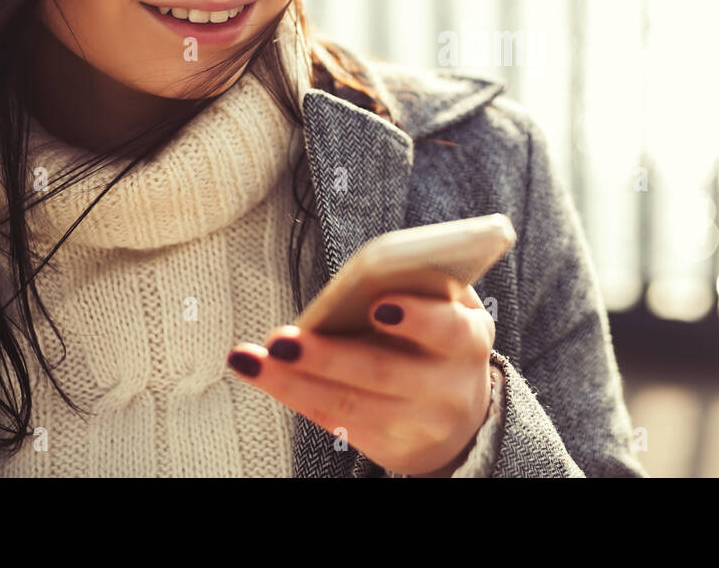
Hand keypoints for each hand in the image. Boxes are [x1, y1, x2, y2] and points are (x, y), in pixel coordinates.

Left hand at [227, 283, 495, 475]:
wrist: (460, 414)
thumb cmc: (441, 338)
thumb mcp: (451, 310)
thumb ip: (425, 287)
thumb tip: (378, 271)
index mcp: (468, 340)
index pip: (447, 329)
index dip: (416, 317)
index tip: (377, 304)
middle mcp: (448, 388)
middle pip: (384, 374)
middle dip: (329, 357)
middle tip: (282, 340)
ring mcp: (418, 423)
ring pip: (349, 404)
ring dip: (293, 381)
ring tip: (250, 359)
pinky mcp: (389, 447)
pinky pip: (335, 420)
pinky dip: (294, 395)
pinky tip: (261, 373)